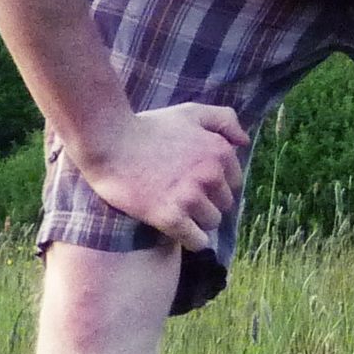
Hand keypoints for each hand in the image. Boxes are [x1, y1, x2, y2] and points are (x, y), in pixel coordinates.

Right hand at [71, 102, 249, 251]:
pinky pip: (196, 241)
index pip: (234, 182)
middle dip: (207, 202)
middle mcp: (210, 175)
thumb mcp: (191, 113)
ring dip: (197, 221)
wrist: (108, 141)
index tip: (195, 182)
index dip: (215, 185)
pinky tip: (179, 232)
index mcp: (219, 151)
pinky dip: (191, 240)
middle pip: (224, 204)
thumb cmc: (149, 127)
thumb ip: (224, 120)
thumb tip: (244, 142)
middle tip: (181, 195)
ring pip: (211, 223)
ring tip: (176, 210)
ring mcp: (190, 197)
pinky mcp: (170, 217)